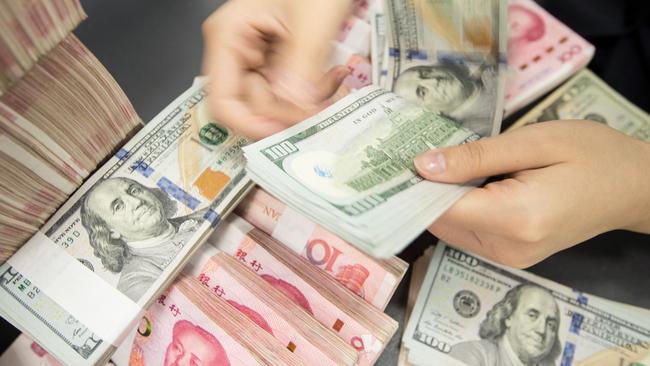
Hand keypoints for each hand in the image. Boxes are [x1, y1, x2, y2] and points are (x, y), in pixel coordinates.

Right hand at [202, 0, 351, 139]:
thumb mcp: (311, 21)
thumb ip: (300, 67)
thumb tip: (292, 110)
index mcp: (228, 37)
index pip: (222, 101)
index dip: (252, 123)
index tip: (286, 130)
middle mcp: (236, 51)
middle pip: (253, 106)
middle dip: (290, 110)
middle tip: (324, 101)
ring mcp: (258, 57)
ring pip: (276, 104)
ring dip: (307, 102)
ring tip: (336, 82)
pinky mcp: (278, 61)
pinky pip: (290, 92)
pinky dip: (313, 92)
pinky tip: (334, 77)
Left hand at [414, 121, 649, 267]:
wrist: (634, 186)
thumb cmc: (592, 155)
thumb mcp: (535, 142)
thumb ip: (476, 157)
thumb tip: (422, 166)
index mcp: (516, 219)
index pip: (440, 210)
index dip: (410, 188)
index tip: (387, 162)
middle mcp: (507, 249)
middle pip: (440, 222)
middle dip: (420, 192)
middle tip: (403, 154)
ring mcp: (510, 257)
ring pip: (450, 229)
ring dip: (437, 200)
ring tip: (430, 161)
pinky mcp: (512, 254)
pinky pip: (468, 232)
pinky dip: (456, 208)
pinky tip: (457, 181)